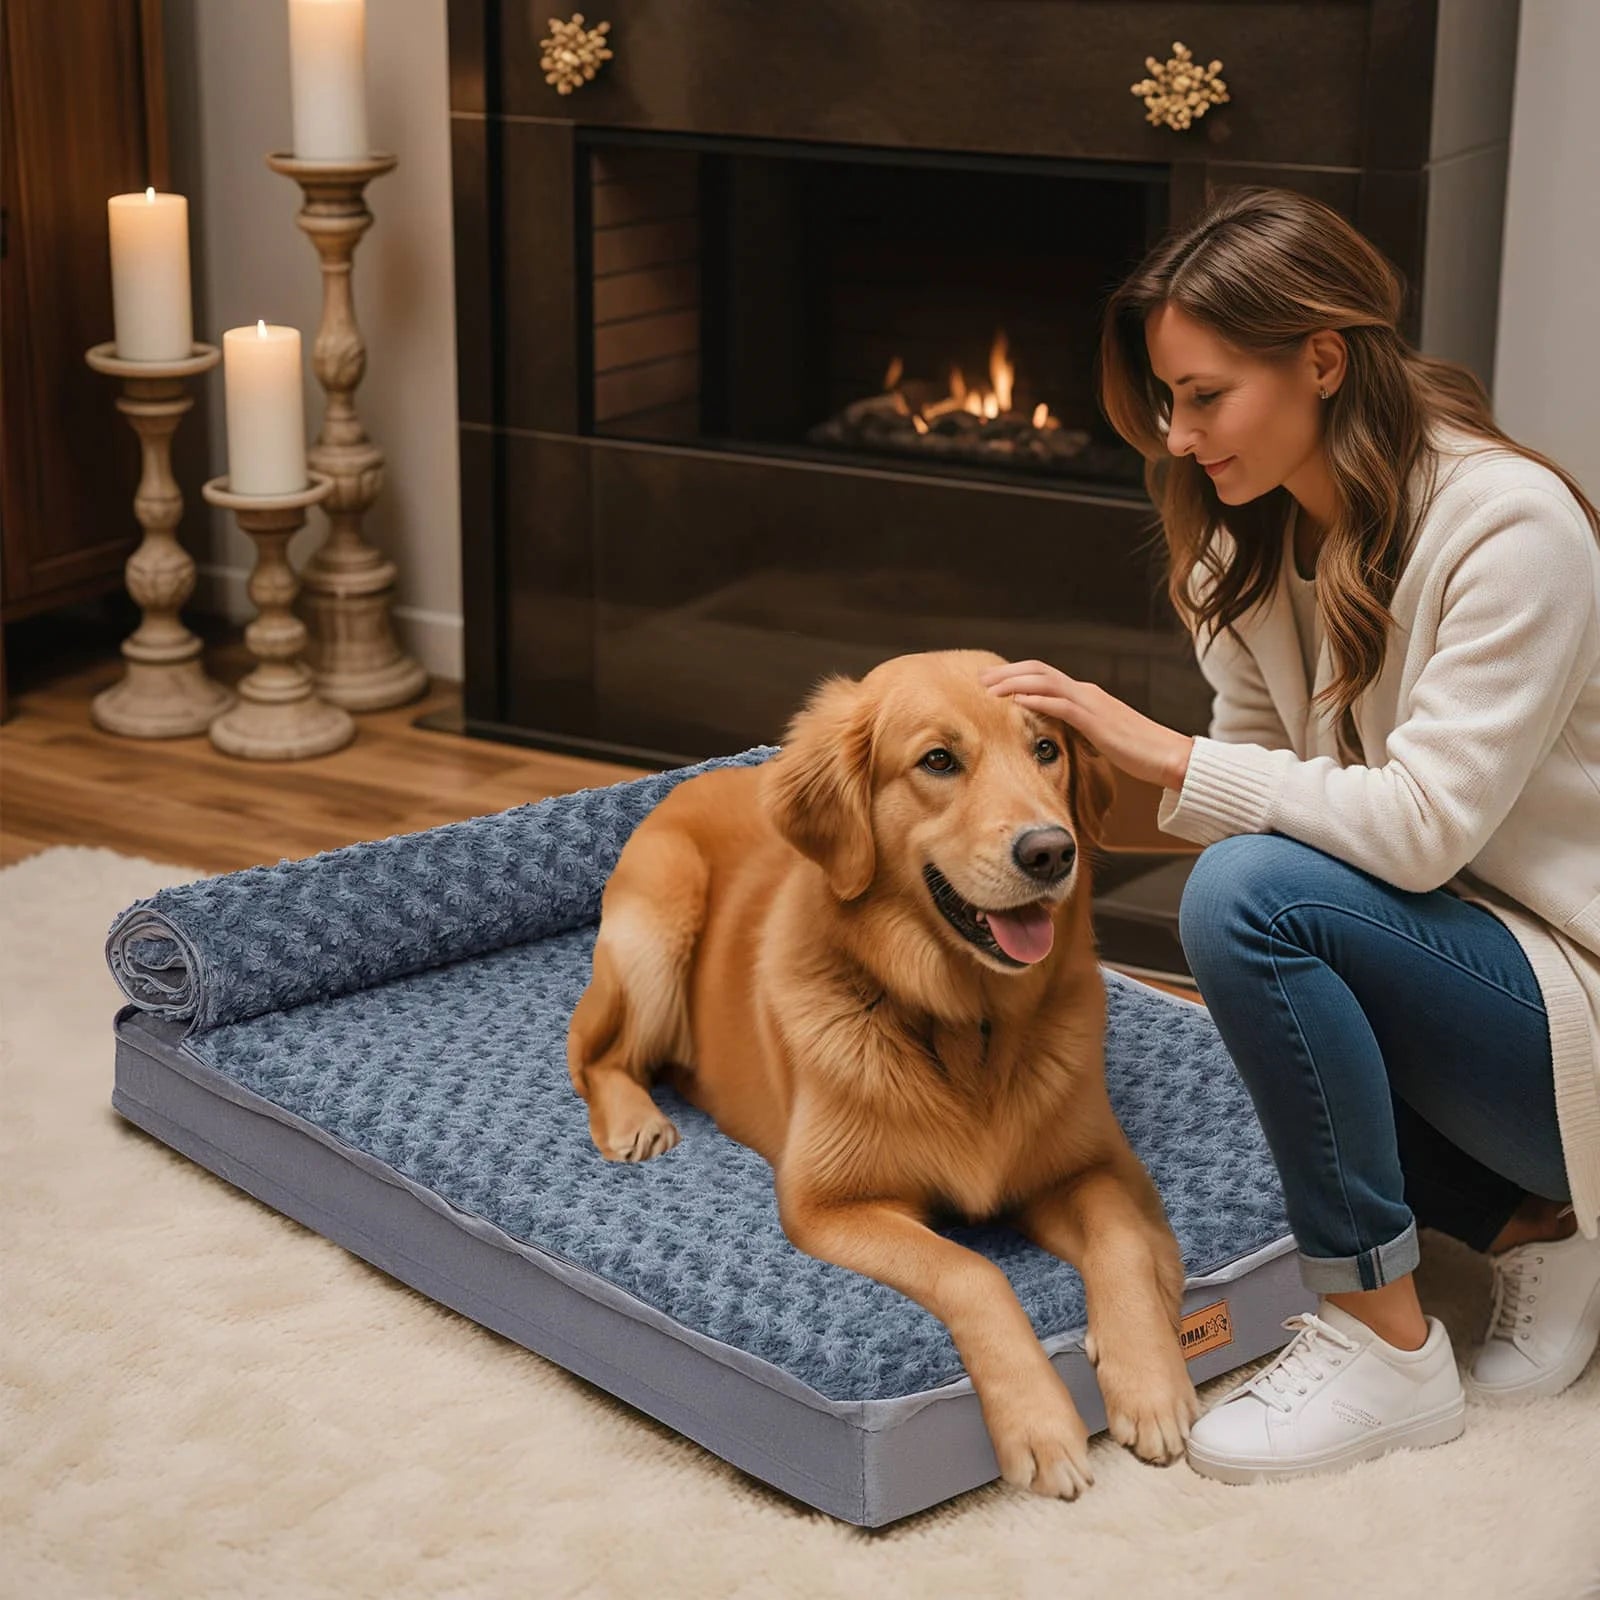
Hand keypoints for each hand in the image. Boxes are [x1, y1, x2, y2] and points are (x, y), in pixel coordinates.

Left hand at [979, 660, 1193, 791]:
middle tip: (979, 678)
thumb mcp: (1100, 736)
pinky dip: (1037, 700)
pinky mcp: (1096, 721)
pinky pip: (1061, 706)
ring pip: (1045, 683)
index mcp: (1086, 695)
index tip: (991, 680)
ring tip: (989, 689)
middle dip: (1007, 672)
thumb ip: (1078, 729)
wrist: (1169, 756)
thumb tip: (1057, 734)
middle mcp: (1086, 692)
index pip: (1044, 676)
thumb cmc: (1137, 750)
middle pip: (1039, 671)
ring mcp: (1092, 704)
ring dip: (1014, 683)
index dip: (1015, 674)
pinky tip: (1016, 702)